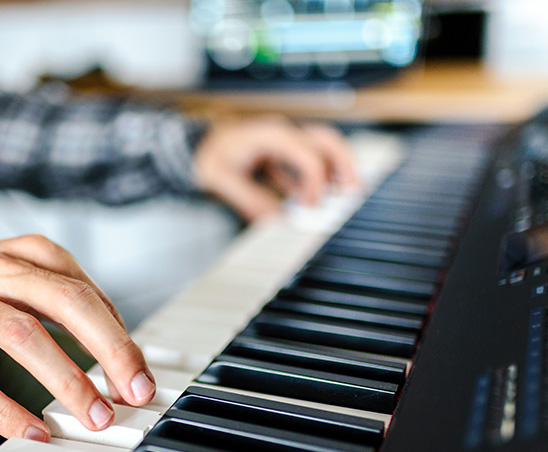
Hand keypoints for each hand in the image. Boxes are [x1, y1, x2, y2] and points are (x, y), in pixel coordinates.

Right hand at [0, 235, 155, 440]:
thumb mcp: (21, 270)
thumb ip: (67, 298)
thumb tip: (121, 345)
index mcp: (26, 254)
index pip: (85, 291)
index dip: (120, 336)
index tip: (141, 376)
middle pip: (65, 301)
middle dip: (109, 349)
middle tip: (135, 392)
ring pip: (22, 335)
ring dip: (66, 379)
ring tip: (94, 415)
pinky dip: (4, 409)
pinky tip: (34, 431)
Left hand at [193, 116, 359, 221]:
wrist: (193, 145)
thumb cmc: (206, 155)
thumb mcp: (220, 178)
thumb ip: (248, 199)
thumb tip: (276, 221)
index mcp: (271, 135)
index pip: (308, 154)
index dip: (315, 180)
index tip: (310, 205)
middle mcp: (282, 134)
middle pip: (326, 141)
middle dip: (344, 164)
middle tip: (354, 192)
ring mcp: (283, 142)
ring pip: (322, 148)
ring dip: (336, 169)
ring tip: (346, 194)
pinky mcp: (281, 154)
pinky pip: (307, 162)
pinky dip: (316, 179)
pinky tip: (314, 199)